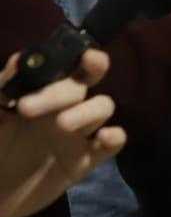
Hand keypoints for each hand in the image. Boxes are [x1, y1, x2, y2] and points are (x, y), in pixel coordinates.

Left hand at [0, 49, 124, 216]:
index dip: (82, 55)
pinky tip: (103, 138)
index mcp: (44, 92)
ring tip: (61, 125)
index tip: (81, 56)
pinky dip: (114, 137)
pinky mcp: (85, 161)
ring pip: (103, 107)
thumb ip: (3, 88)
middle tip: (27, 109)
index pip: (69, 65)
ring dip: (87, 111)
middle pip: (85, 83)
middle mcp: (66, 107)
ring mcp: (78, 133)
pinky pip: (112, 144)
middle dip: (64, 90)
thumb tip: (20, 60)